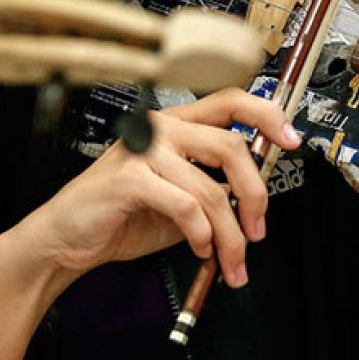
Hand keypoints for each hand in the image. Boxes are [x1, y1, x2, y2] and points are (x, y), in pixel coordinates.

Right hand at [0, 88, 301, 289]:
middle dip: (255, 195)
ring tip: (229, 259)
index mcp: (176, 124)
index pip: (230, 100)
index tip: (292, 140)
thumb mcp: (179, 199)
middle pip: (231, 146)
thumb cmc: (121, 215)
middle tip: (258, 230)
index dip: (267, 115)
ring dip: (229, 234)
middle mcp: (161, 127)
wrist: (66, 239)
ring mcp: (143, 148)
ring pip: (211, 187)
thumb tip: (254, 198)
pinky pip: (186, 205)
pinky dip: (201, 234)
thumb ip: (213, 187)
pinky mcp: (129, 178)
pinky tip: (199, 249)